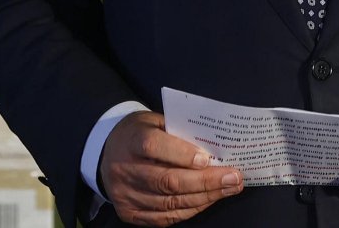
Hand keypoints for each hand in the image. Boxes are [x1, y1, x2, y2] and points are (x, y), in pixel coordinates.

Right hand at [98, 110, 243, 224]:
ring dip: (204, 198)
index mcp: (131, 140)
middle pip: (168, 181)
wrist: (106, 152)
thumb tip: (213, 147)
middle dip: (205, 181)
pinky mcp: (129, 213)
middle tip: (233, 178)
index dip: (182, 154)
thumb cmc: (139, 133)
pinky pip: (165, 217)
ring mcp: (126, 195)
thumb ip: (178, 132)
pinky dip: (190, 210)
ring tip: (229, 189)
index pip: (154, 147)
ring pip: (170, 202)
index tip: (209, 159)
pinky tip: (208, 200)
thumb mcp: (154, 121)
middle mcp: (125, 170)